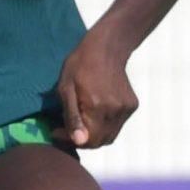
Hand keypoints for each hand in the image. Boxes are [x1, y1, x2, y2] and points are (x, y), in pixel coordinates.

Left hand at [55, 28, 138, 149]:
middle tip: (68, 129)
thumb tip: (78, 140)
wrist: (107, 48)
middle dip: (82, 140)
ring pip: (109, 136)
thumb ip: (72, 116)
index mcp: (98, 107)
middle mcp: (115, 111)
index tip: (57, 131)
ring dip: (94, 134)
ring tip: (81, 121)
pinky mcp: (132, 106)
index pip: (88, 140)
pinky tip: (96, 112)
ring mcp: (126, 109)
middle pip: (99, 142)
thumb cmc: (80, 65)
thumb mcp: (66, 88)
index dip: (70, 141)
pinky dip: (105, 125)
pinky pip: (117, 125)